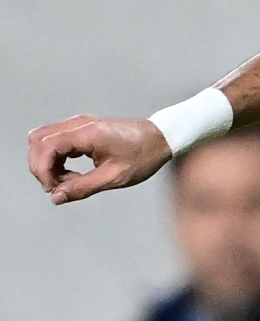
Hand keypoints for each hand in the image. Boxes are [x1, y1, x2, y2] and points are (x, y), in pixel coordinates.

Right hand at [28, 115, 172, 204]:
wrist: (161, 138)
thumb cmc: (143, 157)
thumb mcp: (115, 177)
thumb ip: (83, 187)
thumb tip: (56, 197)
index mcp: (87, 133)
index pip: (46, 146)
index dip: (42, 169)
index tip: (53, 188)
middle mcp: (78, 123)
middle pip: (37, 140)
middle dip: (40, 166)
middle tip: (58, 187)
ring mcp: (78, 124)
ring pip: (43, 139)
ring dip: (47, 163)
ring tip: (68, 182)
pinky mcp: (81, 128)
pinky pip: (56, 141)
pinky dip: (56, 158)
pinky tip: (73, 175)